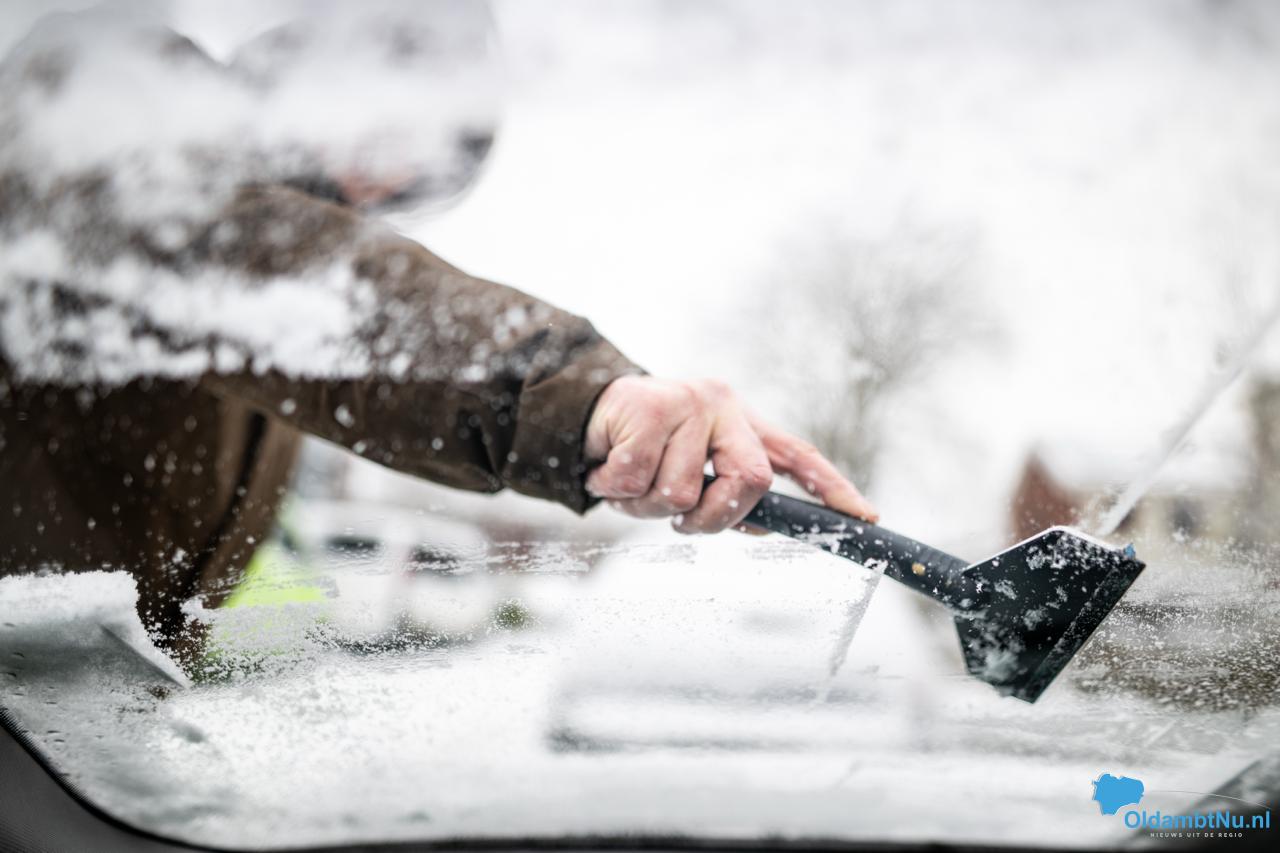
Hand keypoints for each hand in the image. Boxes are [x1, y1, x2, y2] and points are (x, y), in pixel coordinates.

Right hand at [583, 376, 877, 532]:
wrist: (581, 410)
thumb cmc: (643, 449)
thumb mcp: (690, 466)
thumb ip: (726, 491)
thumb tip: (762, 526)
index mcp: (742, 422)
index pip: (797, 455)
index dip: (833, 488)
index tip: (866, 517)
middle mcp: (724, 405)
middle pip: (750, 481)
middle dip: (715, 518)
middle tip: (682, 522)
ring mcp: (687, 402)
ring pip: (683, 492)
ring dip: (646, 507)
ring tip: (628, 485)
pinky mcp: (648, 405)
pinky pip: (637, 480)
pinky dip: (614, 490)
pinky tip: (604, 469)